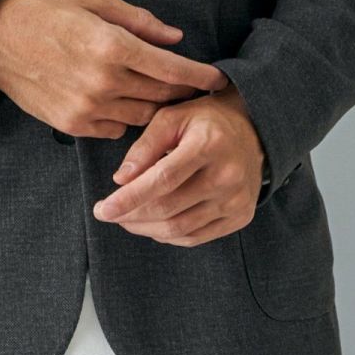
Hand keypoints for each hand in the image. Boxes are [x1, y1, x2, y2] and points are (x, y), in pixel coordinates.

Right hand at [0, 0, 228, 136]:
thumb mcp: (93, 1)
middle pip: (161, 95)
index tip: (217, 79)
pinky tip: (124, 100)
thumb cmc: (46, 13)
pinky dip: (127, 116)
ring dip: (155, 106)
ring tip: (161, 95)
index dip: (199, 75)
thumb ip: (138, 20)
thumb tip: (175, 38)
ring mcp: (87, 106)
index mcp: (111, 45)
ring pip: (142, 115)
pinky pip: (116, 127)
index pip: (170, 68)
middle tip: (193, 87)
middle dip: (181, 91)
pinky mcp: (74, 124)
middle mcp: (103, 80)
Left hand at [90, 81, 266, 245]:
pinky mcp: (240, 216)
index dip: (129, 198)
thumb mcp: (172, 117)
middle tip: (107, 213)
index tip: (102, 209)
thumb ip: (145, 146)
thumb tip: (120, 180)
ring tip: (125, 218)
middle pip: (169, 208)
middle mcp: (227, 175)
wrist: (253, 131)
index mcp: (209, 144)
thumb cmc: (204, 121)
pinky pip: (196, 237)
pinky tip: (152, 224)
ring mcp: (236, 200)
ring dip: (145, 228)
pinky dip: (167, 235)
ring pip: (179, 228)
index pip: (162, 180)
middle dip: (130, 215)